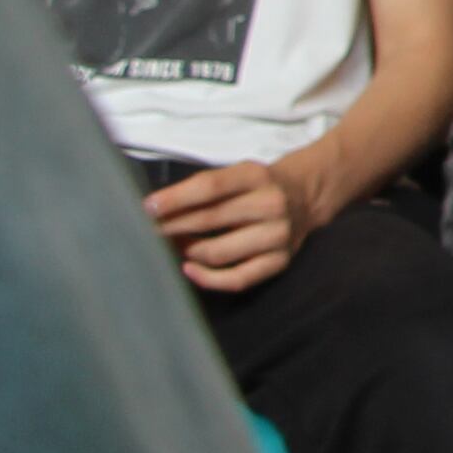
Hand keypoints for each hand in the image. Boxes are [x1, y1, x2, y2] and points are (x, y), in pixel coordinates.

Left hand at [146, 159, 305, 295]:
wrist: (305, 197)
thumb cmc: (258, 186)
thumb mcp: (237, 173)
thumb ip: (204, 188)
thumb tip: (157, 210)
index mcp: (257, 176)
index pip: (209, 187)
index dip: (175, 199)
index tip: (147, 208)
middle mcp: (271, 204)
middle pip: (210, 220)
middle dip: (172, 227)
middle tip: (149, 231)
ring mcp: (278, 236)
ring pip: (218, 252)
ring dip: (186, 251)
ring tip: (171, 245)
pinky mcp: (279, 261)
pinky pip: (237, 278)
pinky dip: (208, 278)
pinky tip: (188, 268)